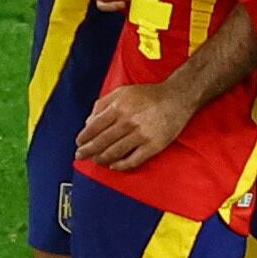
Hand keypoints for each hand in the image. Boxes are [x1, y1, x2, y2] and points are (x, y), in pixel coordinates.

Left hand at [76, 81, 190, 170]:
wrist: (177, 98)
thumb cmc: (149, 94)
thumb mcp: (122, 91)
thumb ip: (102, 104)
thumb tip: (88, 122)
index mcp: (119, 107)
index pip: (94, 126)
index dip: (84, 137)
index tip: (79, 143)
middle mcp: (128, 121)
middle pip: (101, 141)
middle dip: (88, 151)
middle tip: (80, 156)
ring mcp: (141, 135)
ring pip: (115, 152)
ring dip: (101, 159)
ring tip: (96, 161)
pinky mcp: (153, 145)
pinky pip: (133, 160)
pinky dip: (121, 165)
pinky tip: (114, 166)